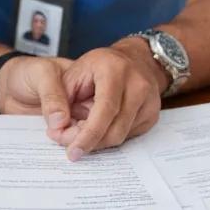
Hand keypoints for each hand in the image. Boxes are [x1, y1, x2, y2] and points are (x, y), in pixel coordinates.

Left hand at [53, 43, 163, 158]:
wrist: (132, 58)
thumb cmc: (97, 66)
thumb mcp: (72, 73)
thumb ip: (57, 100)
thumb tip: (56, 130)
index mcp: (114, 70)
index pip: (104, 110)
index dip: (88, 134)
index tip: (73, 151)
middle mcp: (137, 84)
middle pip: (115, 129)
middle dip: (91, 143)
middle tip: (72, 146)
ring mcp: (149, 99)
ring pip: (123, 136)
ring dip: (100, 141)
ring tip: (83, 132)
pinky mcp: (153, 113)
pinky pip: (129, 136)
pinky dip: (111, 136)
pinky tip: (101, 126)